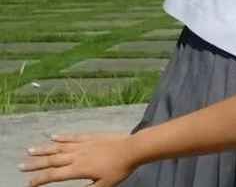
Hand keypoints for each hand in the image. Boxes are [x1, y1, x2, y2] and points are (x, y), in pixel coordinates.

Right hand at [20, 133, 134, 186]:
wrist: (132, 149)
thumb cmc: (119, 169)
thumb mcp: (103, 185)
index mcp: (78, 169)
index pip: (54, 175)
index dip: (40, 179)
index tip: (29, 183)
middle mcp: (77, 156)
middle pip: (52, 160)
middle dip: (35, 164)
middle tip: (21, 166)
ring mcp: (83, 144)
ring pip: (59, 147)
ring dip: (44, 149)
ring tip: (30, 150)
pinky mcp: (91, 136)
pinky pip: (73, 137)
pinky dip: (62, 137)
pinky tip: (53, 136)